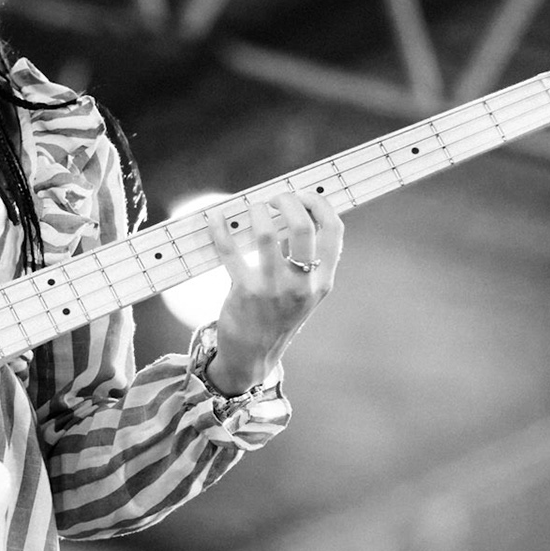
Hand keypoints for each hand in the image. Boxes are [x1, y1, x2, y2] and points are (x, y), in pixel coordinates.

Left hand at [201, 191, 342, 393]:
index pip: (334, 230)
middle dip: (287, 201)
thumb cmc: (277, 315)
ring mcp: (273, 289)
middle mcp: (302, 285)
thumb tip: (292, 212)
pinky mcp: (244, 292)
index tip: (303, 194)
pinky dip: (220, 228)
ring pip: (267, 234)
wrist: (253, 355)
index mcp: (322, 280)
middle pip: (303, 226)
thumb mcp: (303, 291)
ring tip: (251, 209)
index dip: (319, 203)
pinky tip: (215, 217)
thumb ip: (304, 258)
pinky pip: (230, 250)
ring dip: (256, 211)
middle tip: (273, 199)